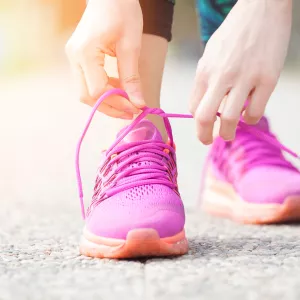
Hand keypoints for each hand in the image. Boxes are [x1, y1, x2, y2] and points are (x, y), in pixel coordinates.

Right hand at [65, 0, 143, 118]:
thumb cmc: (122, 12)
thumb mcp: (131, 46)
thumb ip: (132, 78)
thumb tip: (138, 104)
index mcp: (85, 52)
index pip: (97, 91)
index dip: (117, 104)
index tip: (135, 109)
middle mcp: (74, 58)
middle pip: (86, 96)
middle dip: (109, 108)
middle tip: (130, 111)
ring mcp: (73, 58)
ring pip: (85, 92)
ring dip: (106, 101)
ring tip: (127, 101)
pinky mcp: (78, 59)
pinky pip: (88, 83)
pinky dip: (103, 91)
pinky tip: (118, 88)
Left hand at [190, 0, 291, 143]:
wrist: (261, 8)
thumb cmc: (233, 33)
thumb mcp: (210, 54)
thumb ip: (206, 80)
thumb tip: (204, 105)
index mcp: (204, 70)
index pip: (193, 107)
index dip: (197, 122)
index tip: (203, 127)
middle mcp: (221, 76)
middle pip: (204, 117)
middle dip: (204, 136)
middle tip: (208, 141)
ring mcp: (245, 78)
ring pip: (230, 120)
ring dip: (228, 134)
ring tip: (229, 135)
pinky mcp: (267, 79)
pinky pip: (255, 111)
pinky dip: (250, 119)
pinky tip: (249, 115)